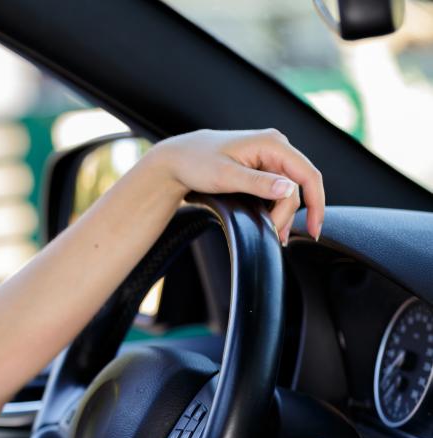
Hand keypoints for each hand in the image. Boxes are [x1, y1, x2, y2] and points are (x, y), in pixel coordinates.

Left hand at [146, 129, 324, 244]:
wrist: (176, 159)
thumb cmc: (196, 163)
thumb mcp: (225, 176)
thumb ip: (258, 183)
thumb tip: (289, 189)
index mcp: (272, 144)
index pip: (308, 175)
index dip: (316, 204)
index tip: (313, 230)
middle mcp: (275, 147)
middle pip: (297, 187)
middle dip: (287, 214)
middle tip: (273, 237)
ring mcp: (269, 157)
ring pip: (287, 191)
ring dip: (282, 214)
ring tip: (273, 235)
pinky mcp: (261, 167)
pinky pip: (276, 189)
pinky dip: (274, 207)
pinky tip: (269, 222)